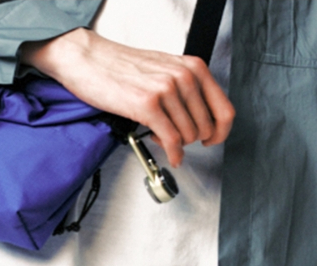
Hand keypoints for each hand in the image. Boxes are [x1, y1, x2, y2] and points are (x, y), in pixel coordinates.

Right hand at [23, 31, 233, 160]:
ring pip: (189, 137)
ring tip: (162, 136)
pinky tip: (168, 153)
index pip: (225, 110)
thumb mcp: (165, 70)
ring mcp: (167, 90)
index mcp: (192, 67)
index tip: (212, 140)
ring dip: (177, 145)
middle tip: (178, 138)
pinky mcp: (149, 105)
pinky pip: (172, 142)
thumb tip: (202, 118)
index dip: (221, 133)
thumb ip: (186, 89)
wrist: (91, 60)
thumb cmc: (123, 67)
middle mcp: (183, 76)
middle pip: (206, 129)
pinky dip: (172, 154)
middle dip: (192, 140)